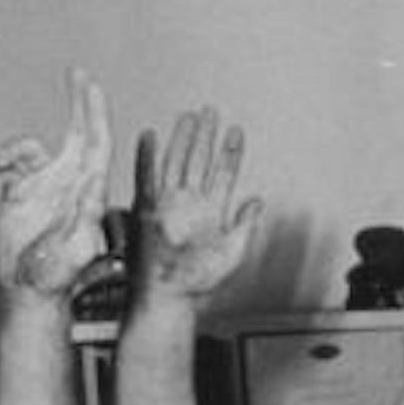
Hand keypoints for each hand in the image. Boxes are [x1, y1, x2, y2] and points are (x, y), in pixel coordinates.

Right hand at [0, 68, 111, 296]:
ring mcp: (47, 186)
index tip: (92, 88)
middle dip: (81, 105)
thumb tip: (87, 192)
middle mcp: (71, 185)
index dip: (95, 116)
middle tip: (78, 75)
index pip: (98, 148)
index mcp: (88, 195)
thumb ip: (80, 224)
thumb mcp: (72, 254)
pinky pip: (9, 166)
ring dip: (10, 157)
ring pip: (31, 148)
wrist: (29, 289)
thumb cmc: (54, 279)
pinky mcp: (23, 192)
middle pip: (79, 135)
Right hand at [130, 106, 262, 300]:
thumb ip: (245, 225)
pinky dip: (146, 157)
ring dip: (182, 139)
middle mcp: (191, 201)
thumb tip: (257, 201)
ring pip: (176, 162)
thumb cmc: (198, 279)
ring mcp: (170, 202)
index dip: (231, 152)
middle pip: (199, 160)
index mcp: (212, 210)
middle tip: (210, 110)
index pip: (223, 173)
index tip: (237, 130)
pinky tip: (150, 137)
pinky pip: (146, 177)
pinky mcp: (148, 208)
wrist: (170, 294)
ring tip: (189, 116)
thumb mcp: (232, 252)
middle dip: (205, 135)